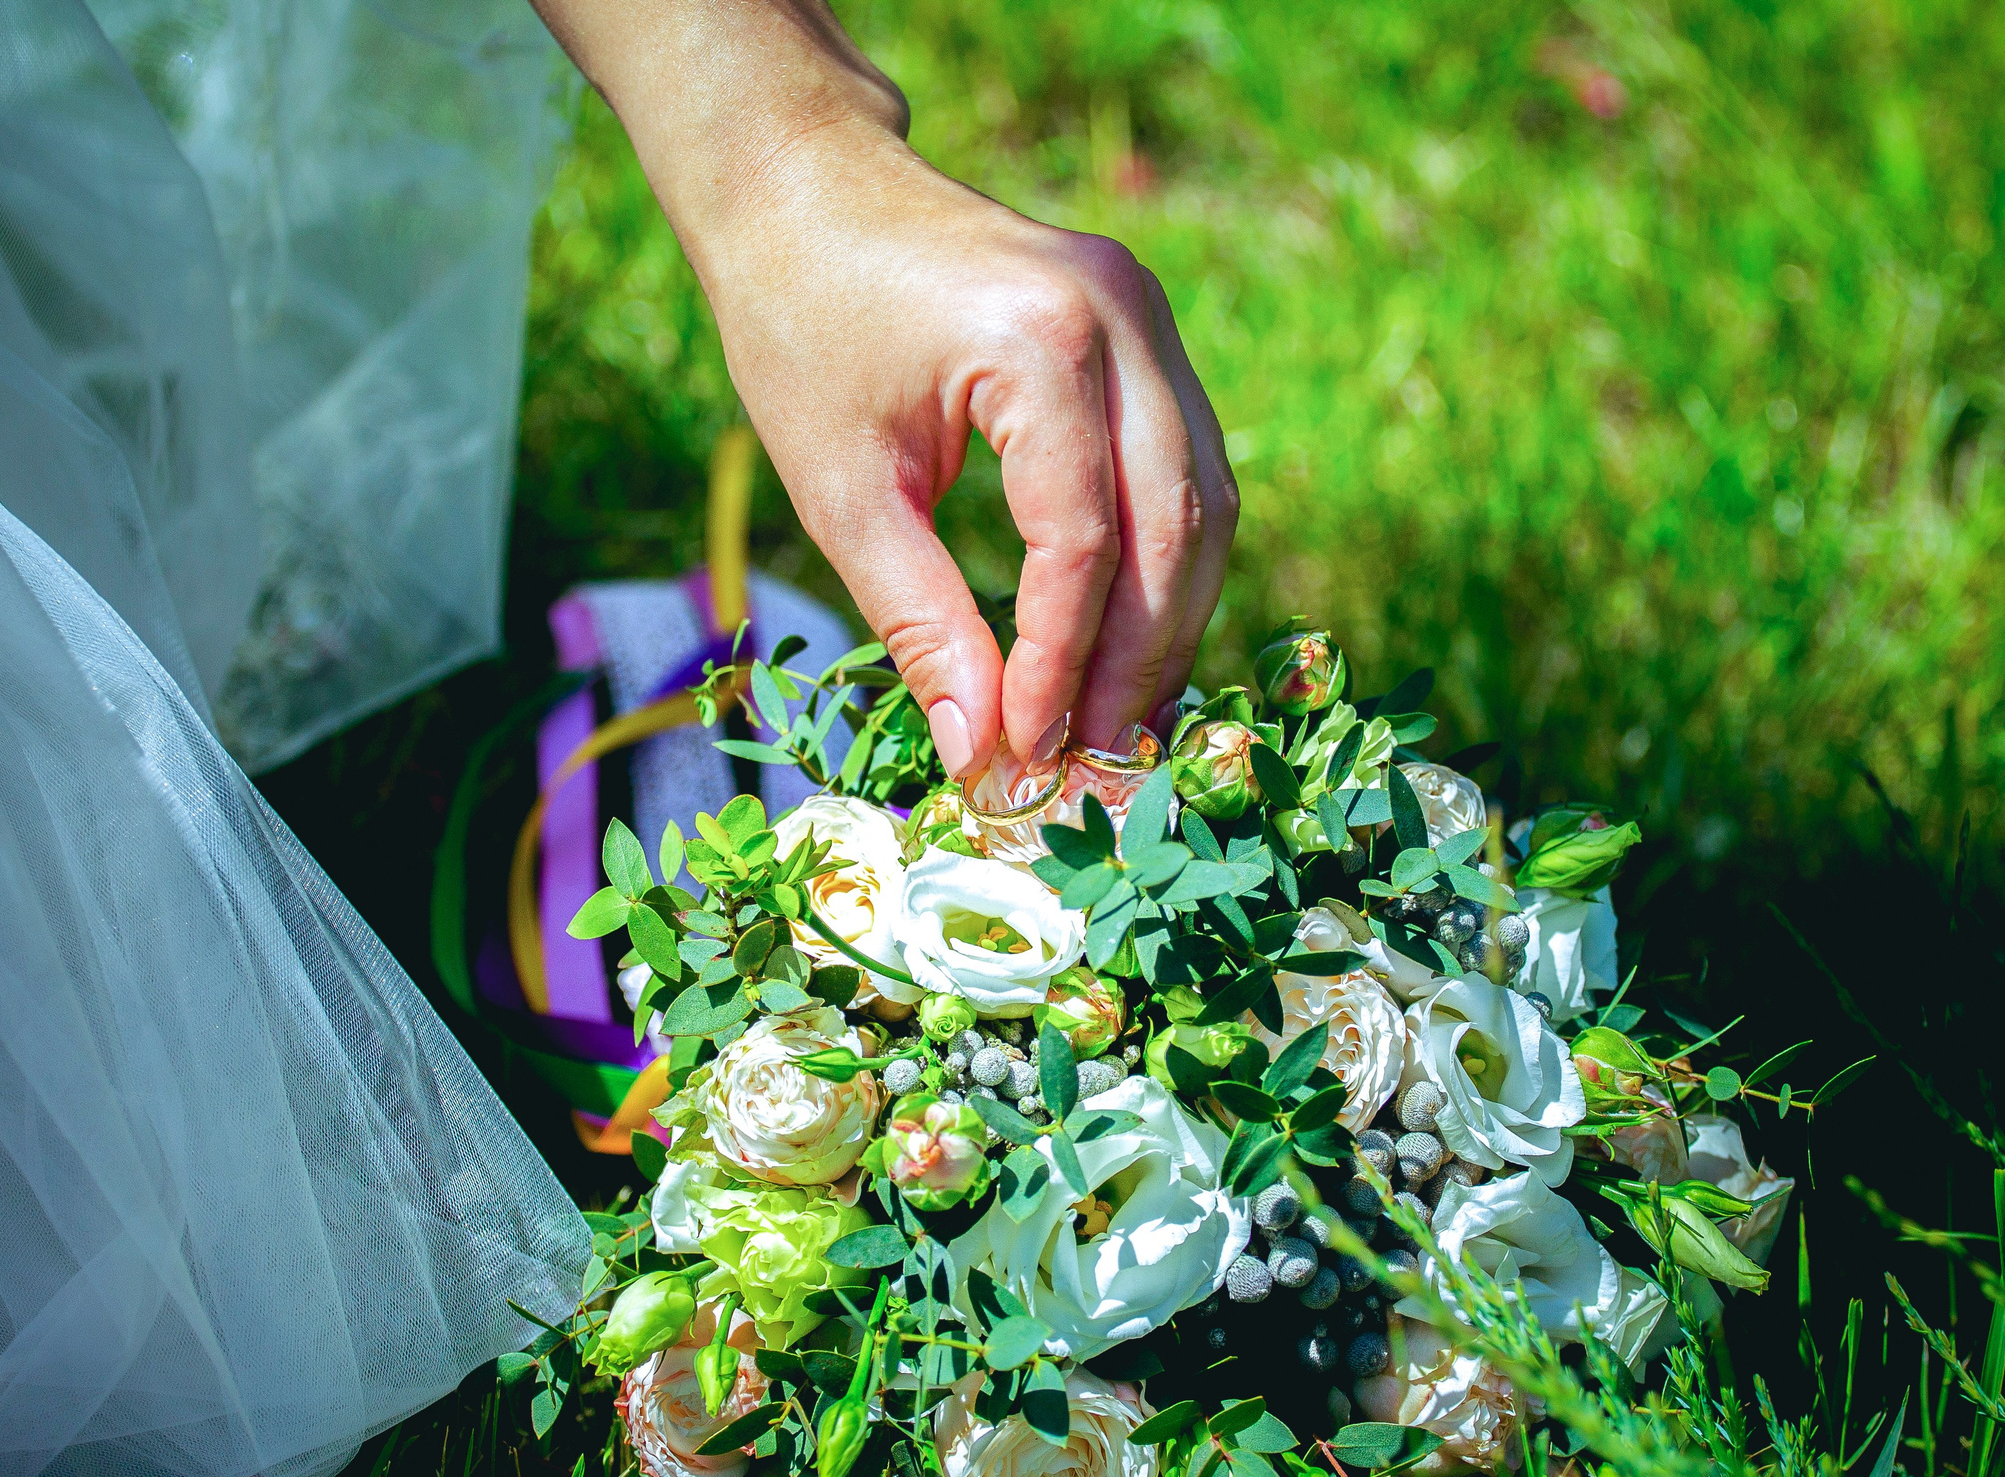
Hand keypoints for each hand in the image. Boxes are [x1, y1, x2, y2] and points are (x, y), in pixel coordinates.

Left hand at [527, 1, 1236, 779]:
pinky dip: (1166, 560)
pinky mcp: (1145, 324)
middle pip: (1174, 527)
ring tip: (1116, 719)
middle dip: (1135, 660)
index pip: (1081, 544)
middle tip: (1093, 761)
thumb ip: (921, 623)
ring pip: (1205, 500)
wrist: (803, 186)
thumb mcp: (843, 489)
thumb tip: (982, 753)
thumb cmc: (799, 325)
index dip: (1060, 665)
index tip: (1029, 753)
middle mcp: (1120, 318)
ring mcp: (1146, 312)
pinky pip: (1186, 463)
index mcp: (1040, 346)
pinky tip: (1126, 636)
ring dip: (1169, 620)